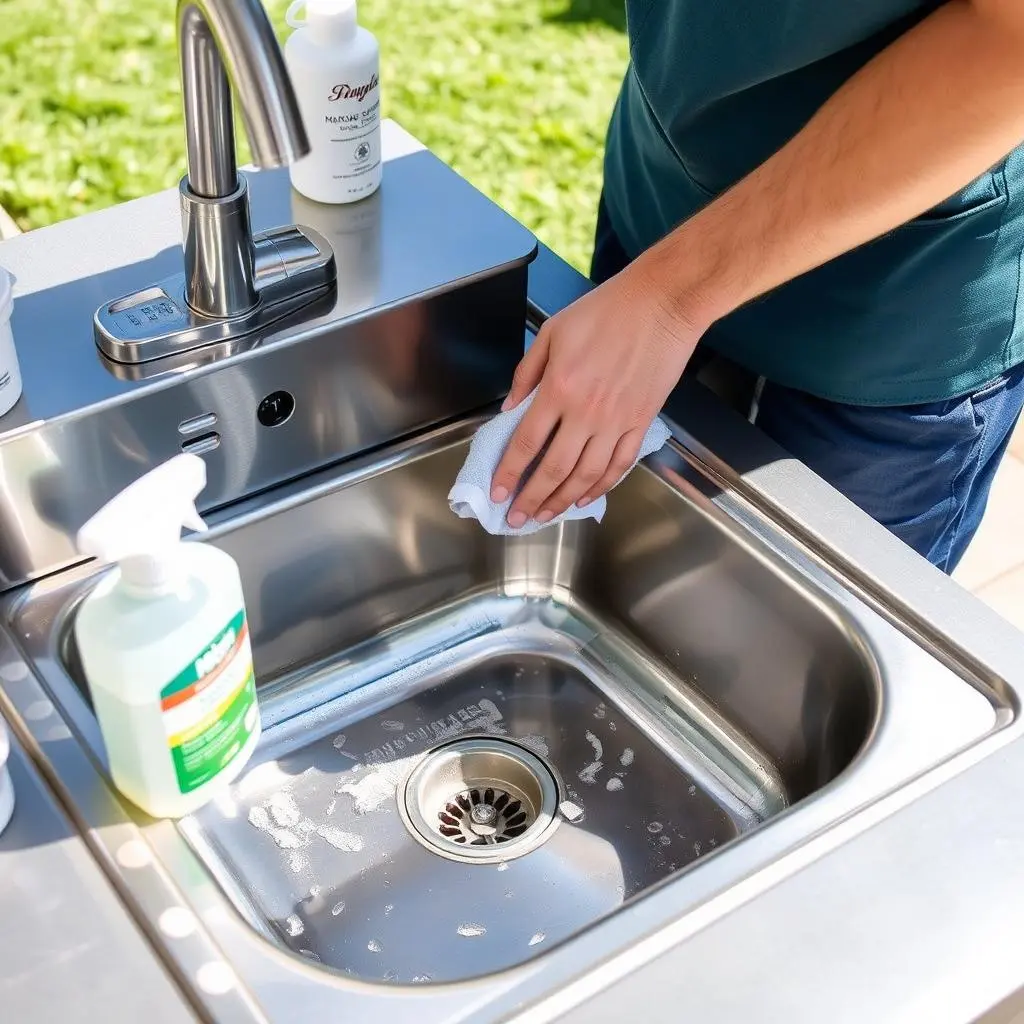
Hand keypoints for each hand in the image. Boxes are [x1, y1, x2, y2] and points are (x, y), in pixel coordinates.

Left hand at [490, 259, 705, 527]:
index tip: (498, 492)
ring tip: (546, 516)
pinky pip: (619, 464)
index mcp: (559, 388)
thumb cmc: (606, 310)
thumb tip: (511, 408)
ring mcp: (617, 421)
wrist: (662, 304)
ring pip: (586, 475)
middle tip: (517, 518)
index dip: (509, 473)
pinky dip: (601, 486)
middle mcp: (586, 412)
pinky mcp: (641, 422)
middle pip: (553, 469)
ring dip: (563, 500)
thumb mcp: (552, 332)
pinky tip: (586, 497)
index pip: (526, 443)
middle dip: (531, 499)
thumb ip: (527, 374)